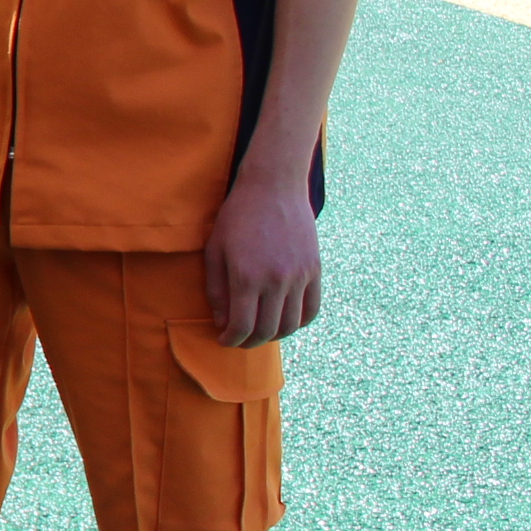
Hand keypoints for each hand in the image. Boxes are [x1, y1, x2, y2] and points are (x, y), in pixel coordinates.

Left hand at [204, 170, 319, 346]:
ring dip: (274, 335)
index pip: (241, 326)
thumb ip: (217, 291)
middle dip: (249, 342)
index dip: (230, 340)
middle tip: (239, 339)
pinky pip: (312, 310)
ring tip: (259, 331)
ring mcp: (300, 277)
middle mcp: (276, 281)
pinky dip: (298, 323)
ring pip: (291, 325)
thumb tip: (223, 322)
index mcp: (246, 277)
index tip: (223, 339)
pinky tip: (283, 320)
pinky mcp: (315, 271)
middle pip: (267, 331)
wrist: (273, 189)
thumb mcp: (215, 252)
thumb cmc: (236, 218)